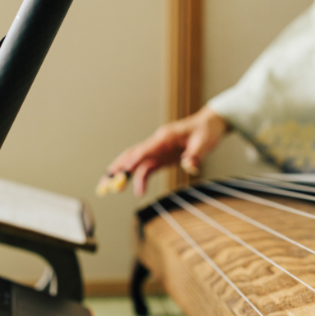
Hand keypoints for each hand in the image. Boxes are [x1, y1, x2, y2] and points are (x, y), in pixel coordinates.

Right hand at [97, 107, 227, 195]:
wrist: (210, 124)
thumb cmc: (207, 131)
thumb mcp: (205, 142)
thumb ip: (196, 155)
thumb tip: (190, 166)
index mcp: (164, 138)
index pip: (144, 151)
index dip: (132, 162)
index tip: (121, 173)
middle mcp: (156, 143)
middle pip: (132, 156)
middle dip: (117, 169)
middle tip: (103, 184)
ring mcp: (158, 150)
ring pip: (135, 162)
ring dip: (123, 175)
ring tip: (109, 189)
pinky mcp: (162, 158)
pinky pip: (147, 168)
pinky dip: (139, 178)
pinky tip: (138, 191)